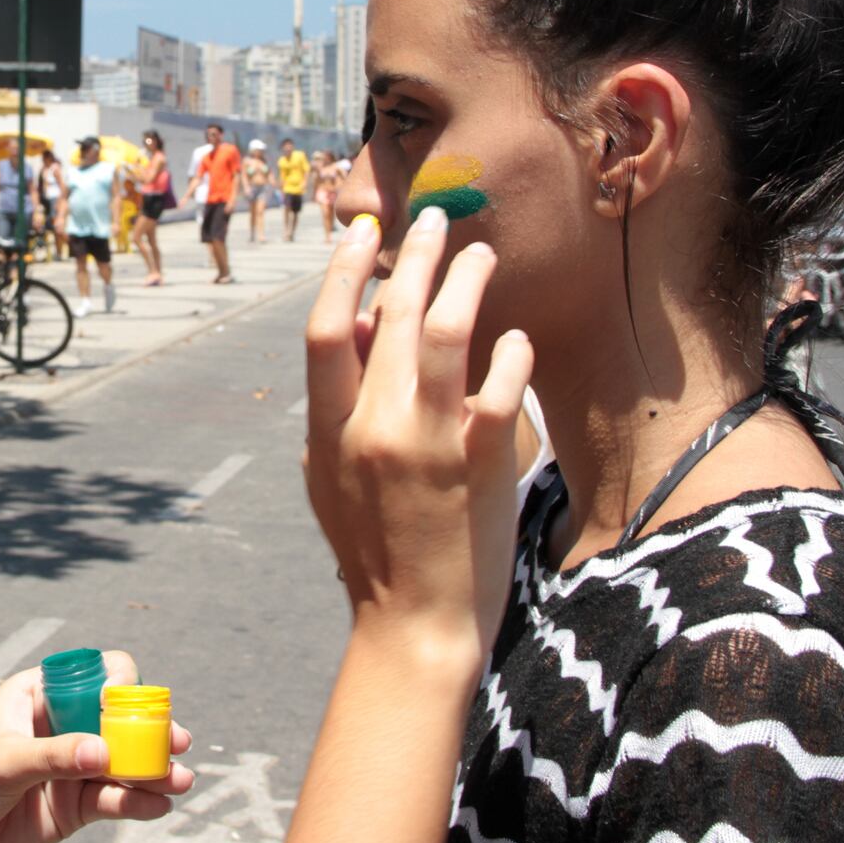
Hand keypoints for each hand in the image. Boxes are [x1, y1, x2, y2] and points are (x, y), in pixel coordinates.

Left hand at [0, 650, 193, 842]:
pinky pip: (114, 801)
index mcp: (38, 696)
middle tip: (176, 742)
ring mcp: (70, 769)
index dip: (118, 684)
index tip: (128, 707)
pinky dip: (139, 803)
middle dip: (150, 729)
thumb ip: (52, 756)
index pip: (91, 676)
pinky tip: (159, 806)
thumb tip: (103, 754)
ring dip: (154, 769)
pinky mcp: (73, 808)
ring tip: (181, 781)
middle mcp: (61, 727)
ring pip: (123, 763)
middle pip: (119, 719)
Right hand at [304, 207, 533, 661]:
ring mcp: (430, 443)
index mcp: (329, 431)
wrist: (414, 624)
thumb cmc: (369, 550)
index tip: (363, 233)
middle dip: (414, 255)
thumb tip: (359, 328)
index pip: (326, 329)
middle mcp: (375, 428)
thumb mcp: (327, 476)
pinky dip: (510, 354)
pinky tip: (517, 337)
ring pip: (446, 334)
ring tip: (481, 254)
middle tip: (435, 217)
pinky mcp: (481, 463)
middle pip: (390, 315)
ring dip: (464, 282)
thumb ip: (336, 406)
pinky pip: (500, 387)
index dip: (342, 272)